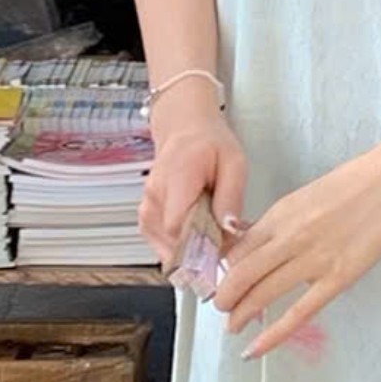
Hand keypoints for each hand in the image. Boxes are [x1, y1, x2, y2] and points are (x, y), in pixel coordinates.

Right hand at [139, 117, 247, 275]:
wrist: (185, 129)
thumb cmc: (210, 144)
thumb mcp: (234, 163)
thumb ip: (231, 197)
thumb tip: (229, 229)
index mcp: (178, 177)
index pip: (178, 226)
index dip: (201, 245)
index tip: (222, 248)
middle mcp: (156, 194)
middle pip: (173, 241)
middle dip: (201, 251)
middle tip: (224, 244)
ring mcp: (147, 206)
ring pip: (166, 247)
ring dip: (191, 251)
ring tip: (211, 236)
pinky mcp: (146, 215)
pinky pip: (161, 244)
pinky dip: (179, 248)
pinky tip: (196, 238)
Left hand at [213, 121, 380, 358]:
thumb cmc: (352, 184)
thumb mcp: (303, 197)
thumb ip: (277, 223)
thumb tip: (250, 244)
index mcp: (280, 215)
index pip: (236, 250)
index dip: (223, 270)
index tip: (220, 281)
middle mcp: (290, 237)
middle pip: (241, 275)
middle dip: (224, 297)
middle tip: (221, 307)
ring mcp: (314, 260)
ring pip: (262, 294)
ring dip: (240, 314)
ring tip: (232, 325)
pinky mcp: (338, 278)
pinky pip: (298, 313)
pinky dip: (272, 335)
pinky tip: (255, 349)